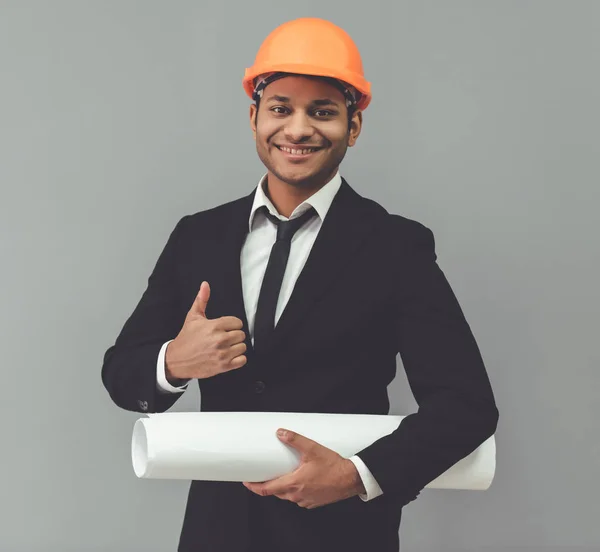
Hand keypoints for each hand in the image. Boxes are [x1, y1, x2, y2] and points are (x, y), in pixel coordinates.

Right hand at [165, 281, 246, 380]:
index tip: (226, 328)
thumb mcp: (193, 317)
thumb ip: (201, 300)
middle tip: (225, 337)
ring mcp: (222, 354)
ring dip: (236, 347)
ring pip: (243, 347)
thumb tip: (205, 285)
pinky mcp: (223, 366)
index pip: (237, 322)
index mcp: (214, 326)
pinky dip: (238, 359)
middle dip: (234, 335)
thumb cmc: (186, 338)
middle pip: (241, 334)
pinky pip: (242, 360)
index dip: (232, 325)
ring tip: (226, 347)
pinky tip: (230, 355)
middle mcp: (220, 340)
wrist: (177, 360)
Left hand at [243, 429, 365, 509]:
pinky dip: (296, 491)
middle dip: (268, 484)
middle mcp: (297, 495)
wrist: (351, 479)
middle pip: (275, 493)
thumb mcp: (312, 449)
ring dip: (283, 487)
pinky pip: (299, 498)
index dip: (254, 486)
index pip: (266, 489)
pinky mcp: (314, 503)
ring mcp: (306, 501)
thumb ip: (295, 440)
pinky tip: (300, 481)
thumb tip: (281, 432)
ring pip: (287, 496)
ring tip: (283, 474)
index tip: (246, 481)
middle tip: (263, 474)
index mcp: (294, 483)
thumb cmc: (333, 466)